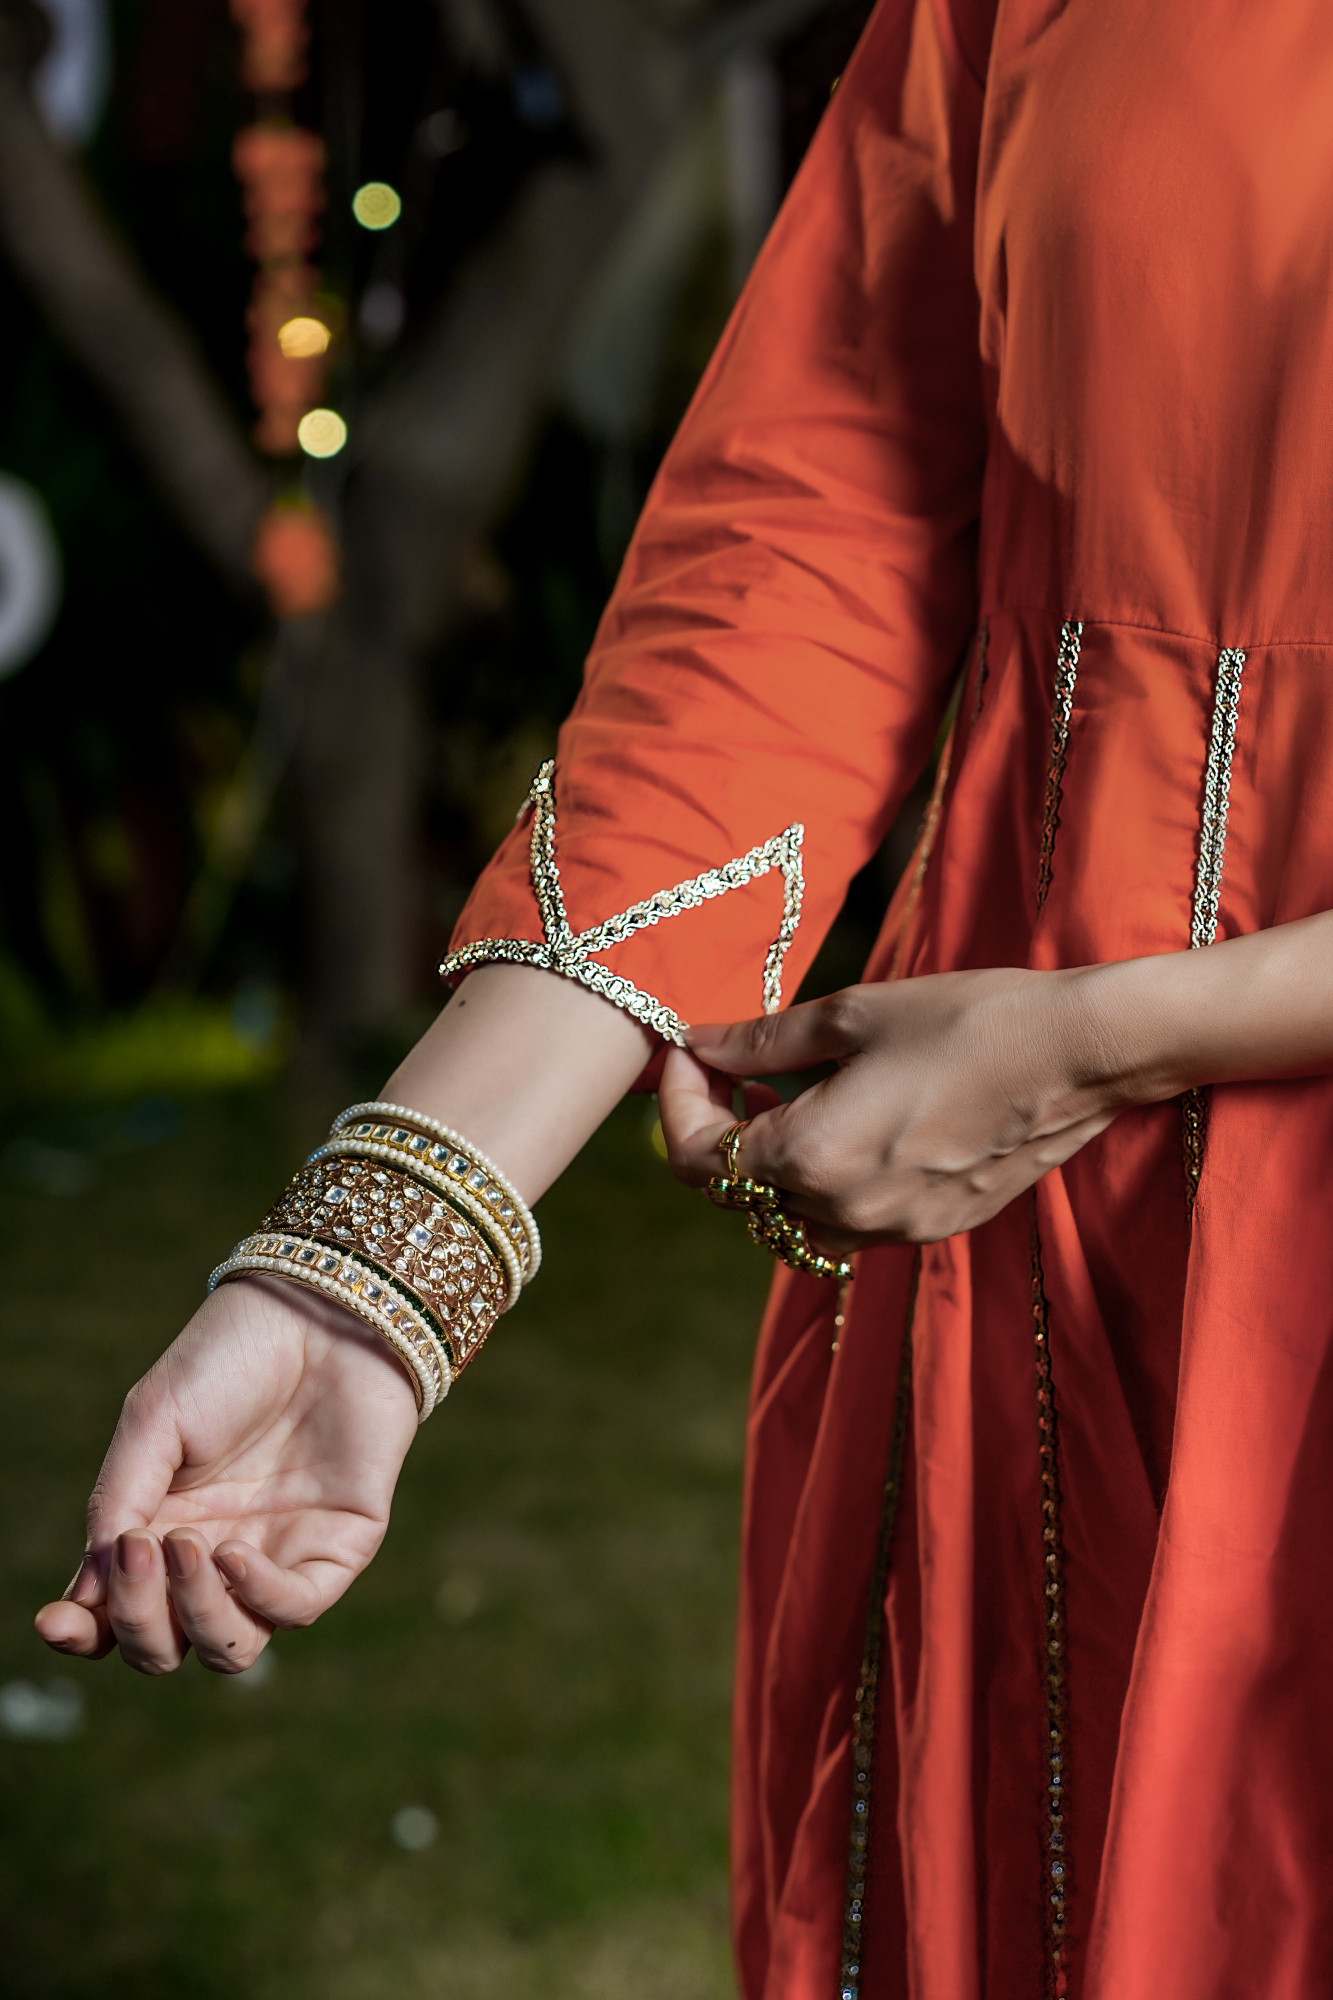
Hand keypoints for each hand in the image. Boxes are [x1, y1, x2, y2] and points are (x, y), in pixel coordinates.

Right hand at [34, 1276, 417, 1674]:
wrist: (319, 1312)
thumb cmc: (231, 1358)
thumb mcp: (153, 1421)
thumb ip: (118, 1502)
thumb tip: (89, 1589)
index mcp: (160, 1529)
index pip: (114, 1613)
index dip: (83, 1633)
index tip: (54, 1621)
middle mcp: (215, 1557)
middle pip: (166, 1645)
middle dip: (139, 1622)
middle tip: (138, 1550)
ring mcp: (277, 1558)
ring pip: (232, 1648)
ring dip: (198, 1616)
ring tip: (188, 1546)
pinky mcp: (337, 1548)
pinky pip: (298, 1610)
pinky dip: (258, 1596)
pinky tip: (232, 1553)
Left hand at [659, 968, 1131, 1246]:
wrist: (1081, 1054)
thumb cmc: (970, 1020)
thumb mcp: (854, 1015)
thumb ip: (763, 1041)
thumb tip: (700, 1042)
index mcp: (814, 1156)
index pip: (701, 1157)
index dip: (678, 1103)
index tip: (686, 1053)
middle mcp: (846, 1211)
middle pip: (740, 1194)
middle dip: (719, 1130)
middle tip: (728, 1067)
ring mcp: (894, 1231)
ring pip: (792, 1214)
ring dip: (771, 1161)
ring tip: (786, 1091)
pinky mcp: (932, 1229)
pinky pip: (849, 1219)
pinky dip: (824, 1178)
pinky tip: (847, 1120)